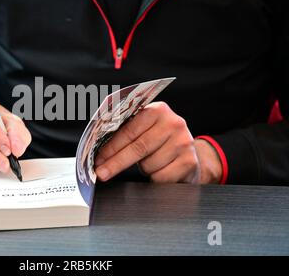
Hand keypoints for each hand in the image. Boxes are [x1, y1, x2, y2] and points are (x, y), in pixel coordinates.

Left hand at [94, 102, 221, 183]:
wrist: (190, 154)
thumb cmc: (160, 142)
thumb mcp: (145, 130)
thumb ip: (127, 132)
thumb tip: (99, 150)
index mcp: (157, 110)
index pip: (129, 131)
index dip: (111, 147)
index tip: (98, 159)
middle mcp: (173, 123)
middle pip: (138, 148)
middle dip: (115, 163)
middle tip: (101, 173)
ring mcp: (183, 142)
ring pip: (149, 165)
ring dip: (143, 169)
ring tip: (149, 162)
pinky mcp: (189, 162)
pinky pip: (161, 177)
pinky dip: (155, 178)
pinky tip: (160, 170)